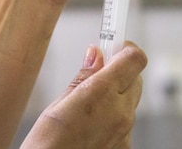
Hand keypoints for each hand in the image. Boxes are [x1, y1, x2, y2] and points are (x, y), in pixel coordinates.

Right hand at [20, 42, 146, 148]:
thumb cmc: (46, 147)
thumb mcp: (59, 105)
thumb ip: (84, 77)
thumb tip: (96, 54)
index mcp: (102, 93)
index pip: (135, 58)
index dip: (126, 48)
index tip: (114, 44)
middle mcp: (120, 112)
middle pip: (135, 78)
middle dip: (120, 71)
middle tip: (98, 73)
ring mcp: (125, 132)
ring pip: (130, 101)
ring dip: (117, 97)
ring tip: (88, 108)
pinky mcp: (125, 147)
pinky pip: (125, 123)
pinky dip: (113, 118)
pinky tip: (91, 126)